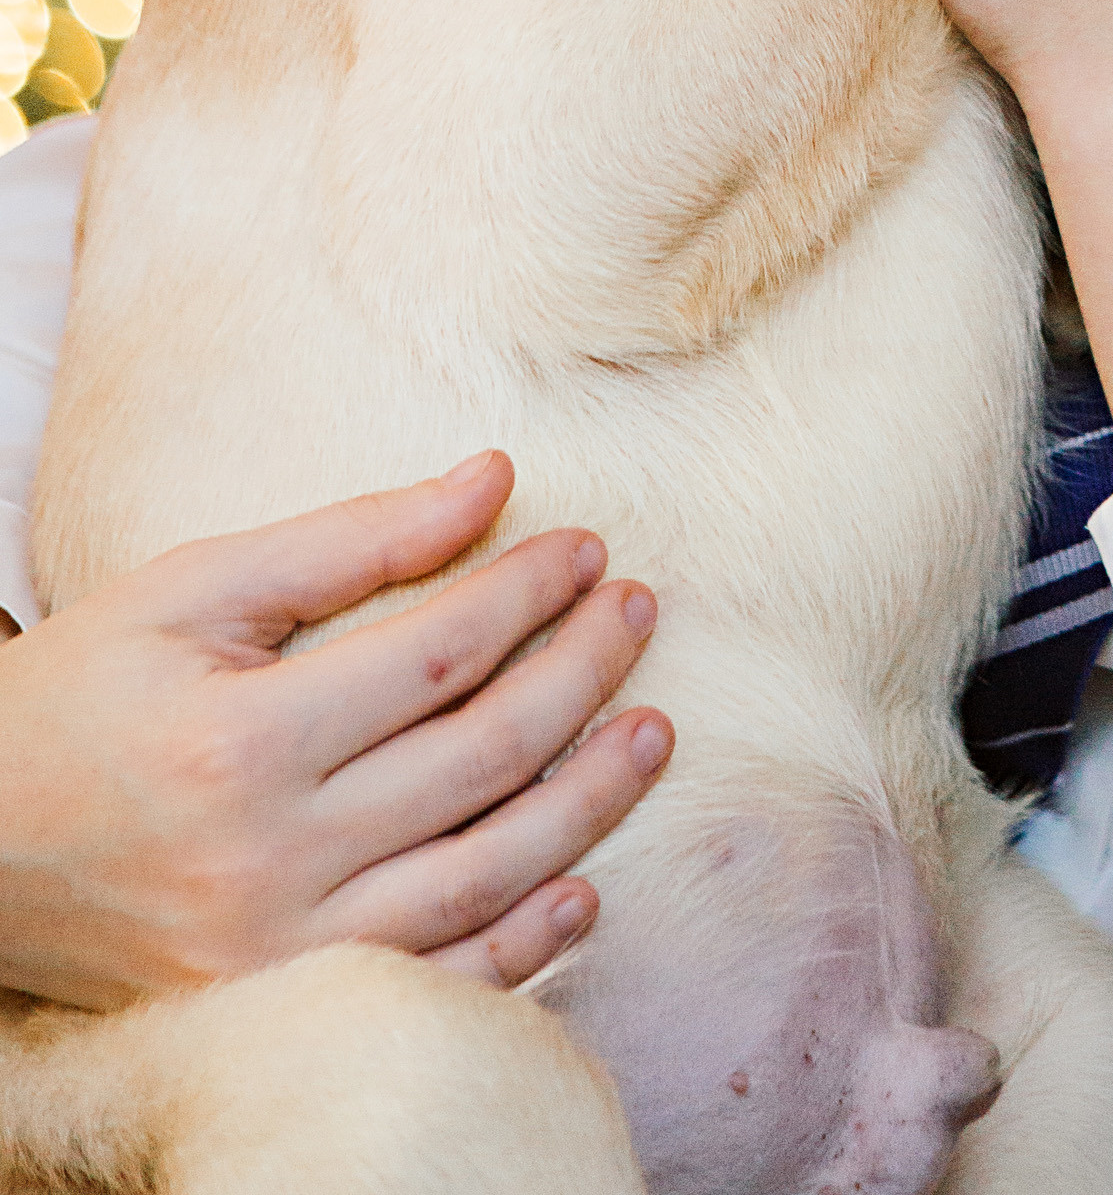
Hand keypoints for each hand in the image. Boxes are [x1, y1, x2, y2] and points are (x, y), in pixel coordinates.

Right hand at [0, 449, 670, 1008]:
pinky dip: (523, 942)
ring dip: (586, 804)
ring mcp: (277, 952)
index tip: (587, 549)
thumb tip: (493, 481)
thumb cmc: (85, 697)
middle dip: (581, 675)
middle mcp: (266, 859)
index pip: (437, 658)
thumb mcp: (195, 590)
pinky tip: (581, 885)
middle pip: (478, 760)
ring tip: (651, 732)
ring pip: (481, 877)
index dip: (527, 594)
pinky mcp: (280, 1007)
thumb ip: (351, 541)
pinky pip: (435, 982)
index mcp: (241, 742)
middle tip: (639, 612)